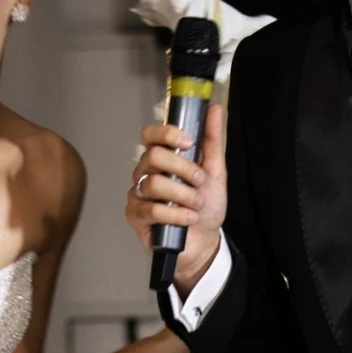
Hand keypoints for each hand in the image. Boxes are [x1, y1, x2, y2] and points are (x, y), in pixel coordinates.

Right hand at [125, 102, 227, 290]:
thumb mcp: (215, 171)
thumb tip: (214, 110)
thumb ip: (212, 140)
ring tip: (196, 204)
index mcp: (162, 158)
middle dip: (183, 169)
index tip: (188, 142)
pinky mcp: (136, 215)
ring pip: (154, 184)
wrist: (204, 242)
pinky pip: (151, 209)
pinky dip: (176, 215)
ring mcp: (139, 193)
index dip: (167, 134)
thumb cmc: (204, 208)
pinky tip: (188, 219)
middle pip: (153, 156)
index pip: (150, 134)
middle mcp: (146, 172)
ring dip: (183, 195)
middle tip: (199, 181)